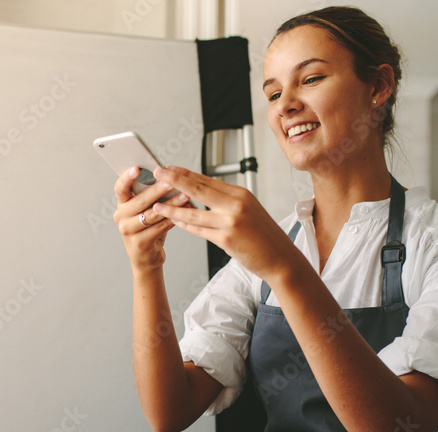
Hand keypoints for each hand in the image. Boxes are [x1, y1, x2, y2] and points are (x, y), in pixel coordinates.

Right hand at [113, 167, 191, 273]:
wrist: (145, 259)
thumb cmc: (147, 230)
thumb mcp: (145, 211)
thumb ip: (150, 197)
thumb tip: (169, 178)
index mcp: (122, 205)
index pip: (120, 188)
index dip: (127, 178)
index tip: (137, 168)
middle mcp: (121, 217)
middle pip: (140, 200)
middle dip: (158, 189)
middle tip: (172, 181)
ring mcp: (128, 231)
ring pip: (153, 213)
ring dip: (171, 204)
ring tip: (185, 196)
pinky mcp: (140, 243)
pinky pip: (160, 227)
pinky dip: (174, 219)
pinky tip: (185, 213)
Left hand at [151, 166, 302, 282]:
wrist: (281, 258)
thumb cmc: (264, 236)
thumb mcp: (248, 210)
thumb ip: (226, 202)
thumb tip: (203, 194)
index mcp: (241, 194)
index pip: (208, 180)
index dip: (186, 173)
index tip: (170, 168)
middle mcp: (236, 205)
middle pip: (198, 189)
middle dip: (174, 180)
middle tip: (157, 172)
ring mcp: (231, 222)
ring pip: (194, 213)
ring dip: (172, 208)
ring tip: (156, 204)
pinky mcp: (226, 239)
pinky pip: (199, 231)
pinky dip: (184, 225)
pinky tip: (173, 220)